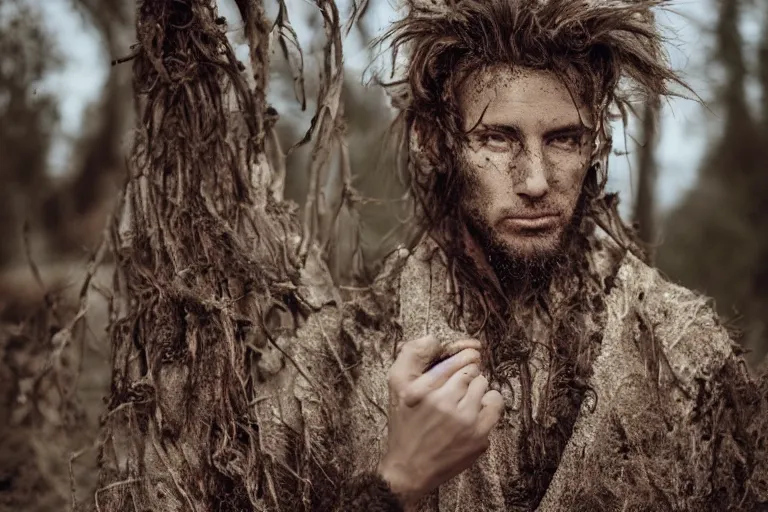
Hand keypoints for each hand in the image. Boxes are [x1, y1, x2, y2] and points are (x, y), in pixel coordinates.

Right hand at [378, 335, 503, 504]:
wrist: (409, 469)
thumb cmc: (404, 425)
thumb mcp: (396, 387)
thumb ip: (411, 356)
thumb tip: (434, 338)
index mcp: (421, 389)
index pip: (455, 361)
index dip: (463, 357)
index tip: (466, 357)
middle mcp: (443, 403)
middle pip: (472, 371)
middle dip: (467, 375)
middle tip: (457, 388)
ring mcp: (464, 421)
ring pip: (484, 385)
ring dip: (477, 389)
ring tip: (463, 401)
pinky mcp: (478, 437)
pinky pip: (495, 404)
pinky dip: (489, 403)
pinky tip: (475, 411)